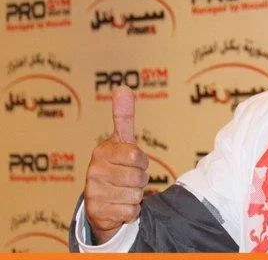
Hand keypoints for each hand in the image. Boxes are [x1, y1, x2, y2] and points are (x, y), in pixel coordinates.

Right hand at [84, 86, 148, 243]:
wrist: (101, 200)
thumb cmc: (117, 166)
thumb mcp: (122, 141)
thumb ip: (123, 116)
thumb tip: (123, 87)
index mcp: (102, 152)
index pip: (137, 157)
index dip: (141, 162)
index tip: (133, 161)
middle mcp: (93, 172)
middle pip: (138, 177)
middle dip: (140, 179)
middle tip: (129, 179)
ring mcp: (93, 193)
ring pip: (136, 195)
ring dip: (136, 195)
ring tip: (123, 191)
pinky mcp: (97, 213)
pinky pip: (130, 211)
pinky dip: (131, 210)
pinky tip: (119, 205)